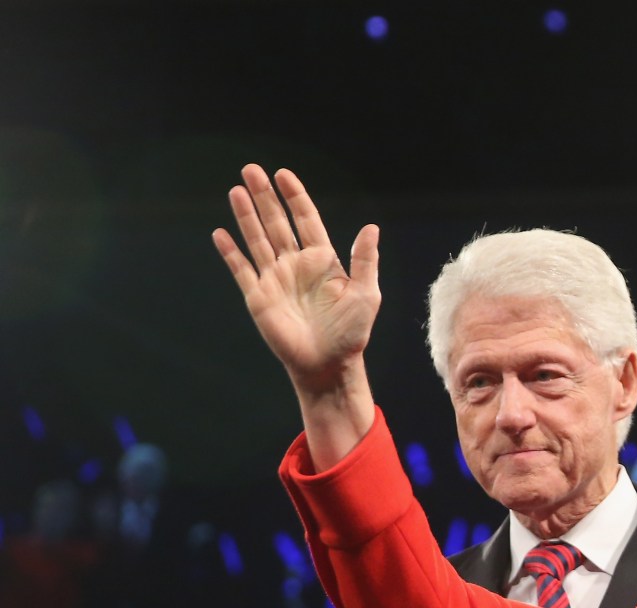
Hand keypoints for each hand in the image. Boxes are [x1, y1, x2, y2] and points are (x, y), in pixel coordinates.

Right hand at [212, 165, 380, 394]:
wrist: (328, 365)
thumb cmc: (351, 332)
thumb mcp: (366, 294)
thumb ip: (366, 260)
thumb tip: (371, 227)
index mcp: (322, 260)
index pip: (306, 219)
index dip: (295, 196)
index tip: (283, 174)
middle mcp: (296, 264)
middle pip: (276, 222)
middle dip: (264, 196)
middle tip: (250, 169)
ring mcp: (275, 278)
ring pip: (257, 239)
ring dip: (246, 215)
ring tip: (236, 189)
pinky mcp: (259, 296)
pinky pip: (242, 269)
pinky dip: (231, 252)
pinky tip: (220, 232)